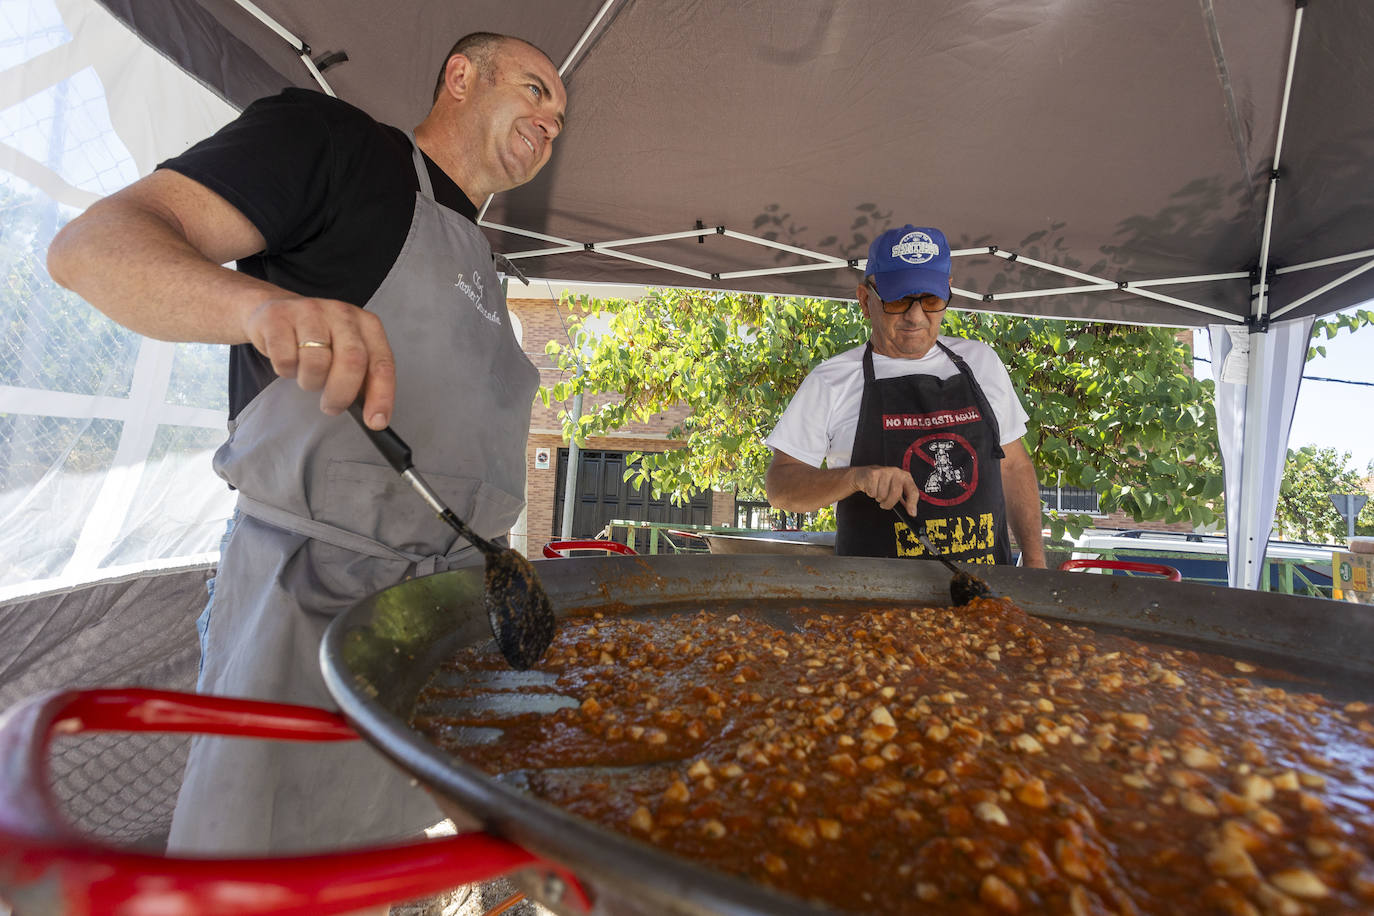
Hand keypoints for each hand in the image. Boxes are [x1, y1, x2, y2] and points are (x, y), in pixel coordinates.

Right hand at [243, 296, 395, 427]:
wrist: (274, 313)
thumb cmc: (317, 339)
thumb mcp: (347, 353)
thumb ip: (364, 379)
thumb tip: (374, 416)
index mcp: (366, 324)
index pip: (382, 364)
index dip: (381, 396)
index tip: (376, 421)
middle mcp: (342, 313)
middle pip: (352, 361)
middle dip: (342, 394)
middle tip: (332, 406)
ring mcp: (310, 311)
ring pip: (316, 361)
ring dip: (311, 382)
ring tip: (308, 377)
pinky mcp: (278, 316)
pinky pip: (285, 358)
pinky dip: (286, 371)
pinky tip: (289, 363)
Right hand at [848, 465, 919, 513]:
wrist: (864, 474)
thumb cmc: (882, 482)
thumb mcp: (896, 489)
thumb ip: (904, 499)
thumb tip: (911, 511)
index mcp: (905, 477)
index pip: (913, 491)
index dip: (912, 503)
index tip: (911, 513)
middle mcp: (896, 472)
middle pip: (896, 494)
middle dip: (889, 503)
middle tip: (885, 504)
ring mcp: (884, 472)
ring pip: (883, 495)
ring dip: (879, 498)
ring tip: (878, 493)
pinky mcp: (873, 474)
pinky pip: (873, 493)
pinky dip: (871, 494)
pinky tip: (872, 488)